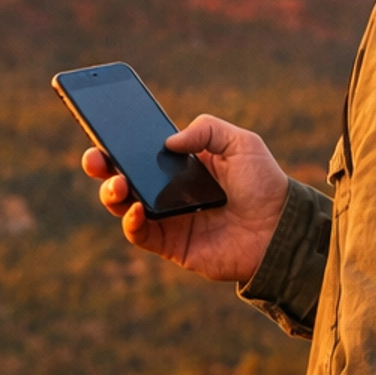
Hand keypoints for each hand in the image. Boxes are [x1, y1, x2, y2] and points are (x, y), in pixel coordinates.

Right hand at [82, 114, 289, 282]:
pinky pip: (140, 234)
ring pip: (123, 205)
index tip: (101, 129)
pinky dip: (130, 222)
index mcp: (180, 164)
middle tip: (94, 157)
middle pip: (122, 176)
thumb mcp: (241, 142)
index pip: (140, 151)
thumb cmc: (264, 184)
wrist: (280, 228)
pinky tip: (136, 209)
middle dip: (101, 166)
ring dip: (111, 193)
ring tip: (118, 183)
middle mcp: (167, 190)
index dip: (117, 142)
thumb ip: (206, 130)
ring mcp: (167, 218)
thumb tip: (168, 142)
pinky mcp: (171, 245)